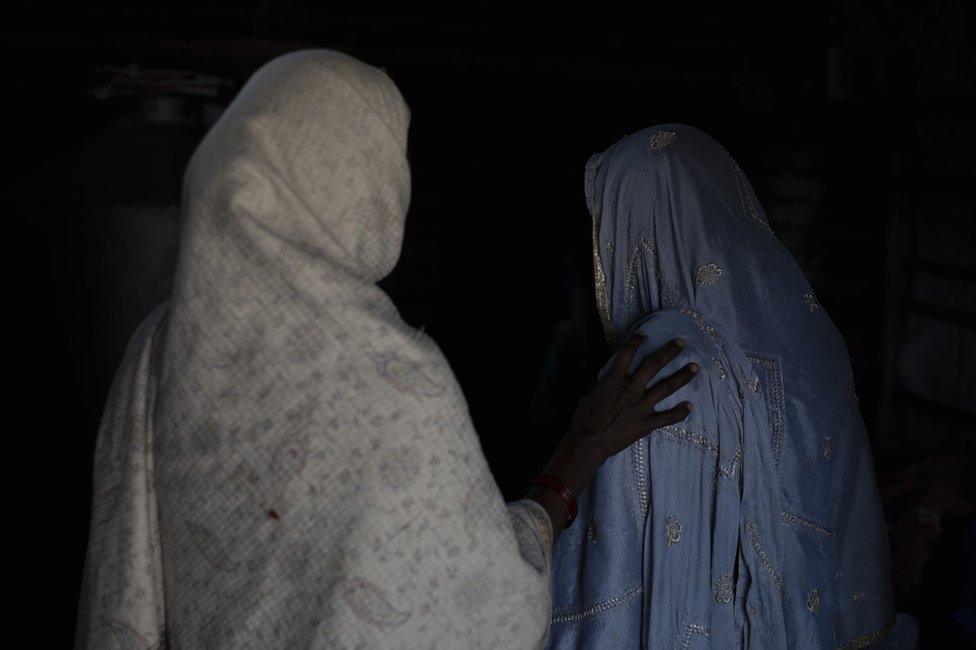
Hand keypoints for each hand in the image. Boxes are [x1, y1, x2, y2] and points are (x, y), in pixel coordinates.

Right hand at [526, 331, 697, 535]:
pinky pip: (668, 417)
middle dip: (669, 352)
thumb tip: (610, 377)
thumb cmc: (584, 418)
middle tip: (681, 343)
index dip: (636, 340)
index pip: (627, 353)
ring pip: (667, 387)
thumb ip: (605, 384)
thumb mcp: (591, 393)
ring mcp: (641, 405)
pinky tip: (689, 406)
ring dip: (682, 376)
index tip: (644, 333)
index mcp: (614, 379)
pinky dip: (680, 412)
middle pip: (653, 365)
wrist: (588, 441)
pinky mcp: (646, 423)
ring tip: (695, 367)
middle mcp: (631, 388)